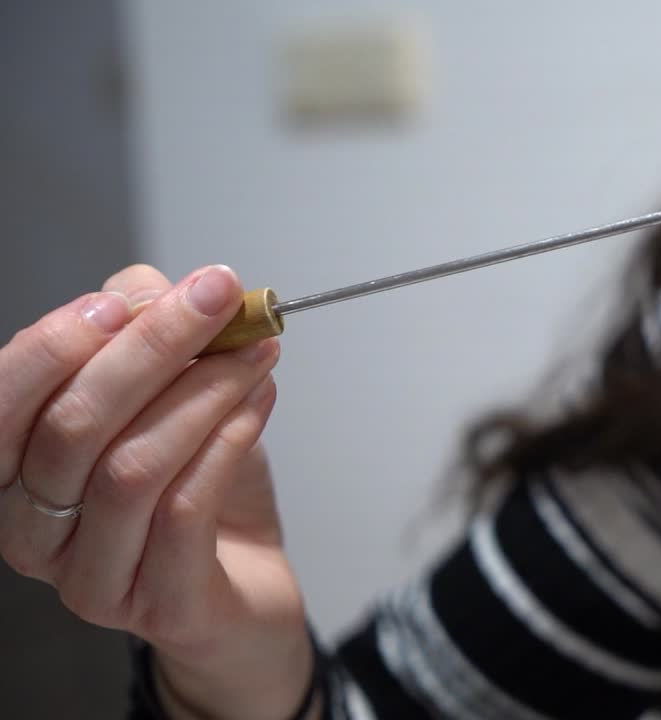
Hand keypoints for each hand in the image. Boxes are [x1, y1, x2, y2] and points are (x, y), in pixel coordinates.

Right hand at [0, 265, 312, 719]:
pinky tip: (259, 403)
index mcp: (14, 475)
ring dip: (203, 392)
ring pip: (131, 466)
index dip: (58, 342)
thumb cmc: (198, 490)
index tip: (131, 297)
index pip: (3, 402)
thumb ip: (141, 339)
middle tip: (219, 300)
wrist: (247, 586)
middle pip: (72, 427)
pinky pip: (183, 510)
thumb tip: (149, 291)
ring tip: (256, 354)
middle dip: (151, 349)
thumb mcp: (166, 399)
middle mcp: (33, 532)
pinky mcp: (158, 606)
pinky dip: (226, 441)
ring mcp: (90, 578)